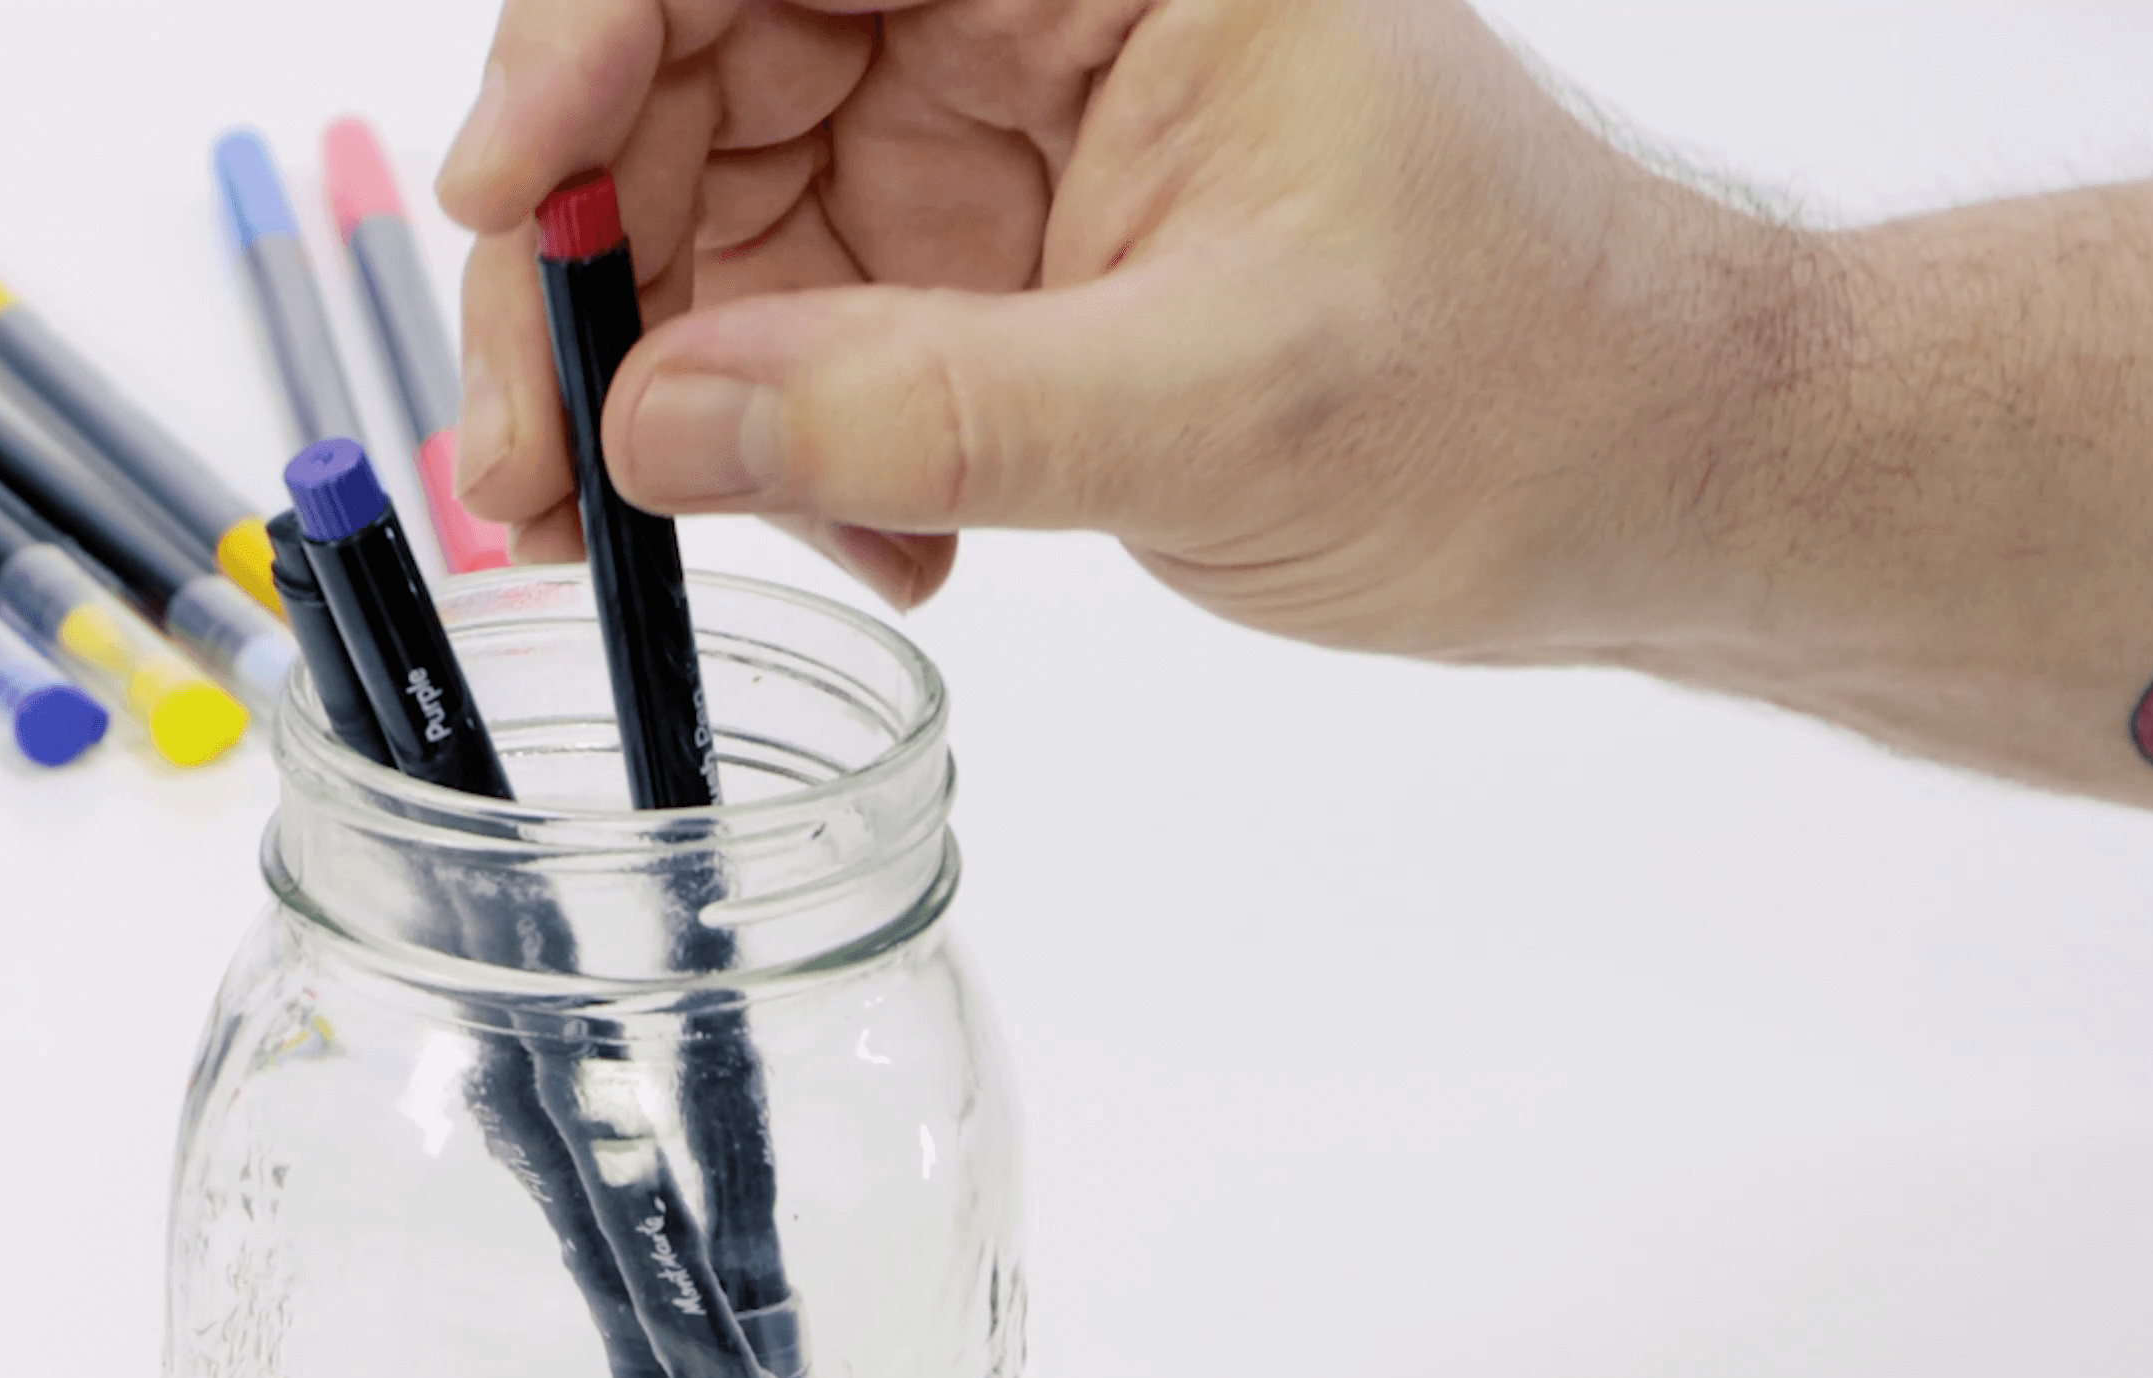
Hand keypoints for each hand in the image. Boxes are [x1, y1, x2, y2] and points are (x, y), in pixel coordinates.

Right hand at [434, 0, 1817, 662]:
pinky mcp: (975, 259)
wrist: (1642, 485)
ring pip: (707, 206)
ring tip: (646, 542)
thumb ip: (926, 410)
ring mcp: (984, 131)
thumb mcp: (1225, 403)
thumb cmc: (1526, 379)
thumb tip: (652, 425)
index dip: (594, 33)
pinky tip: (864, 548)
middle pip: (689, 64)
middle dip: (578, 260)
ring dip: (650, 386)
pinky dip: (770, 450)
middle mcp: (1019, 7)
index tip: (510, 189)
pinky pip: (787, 328)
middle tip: (524, 465)